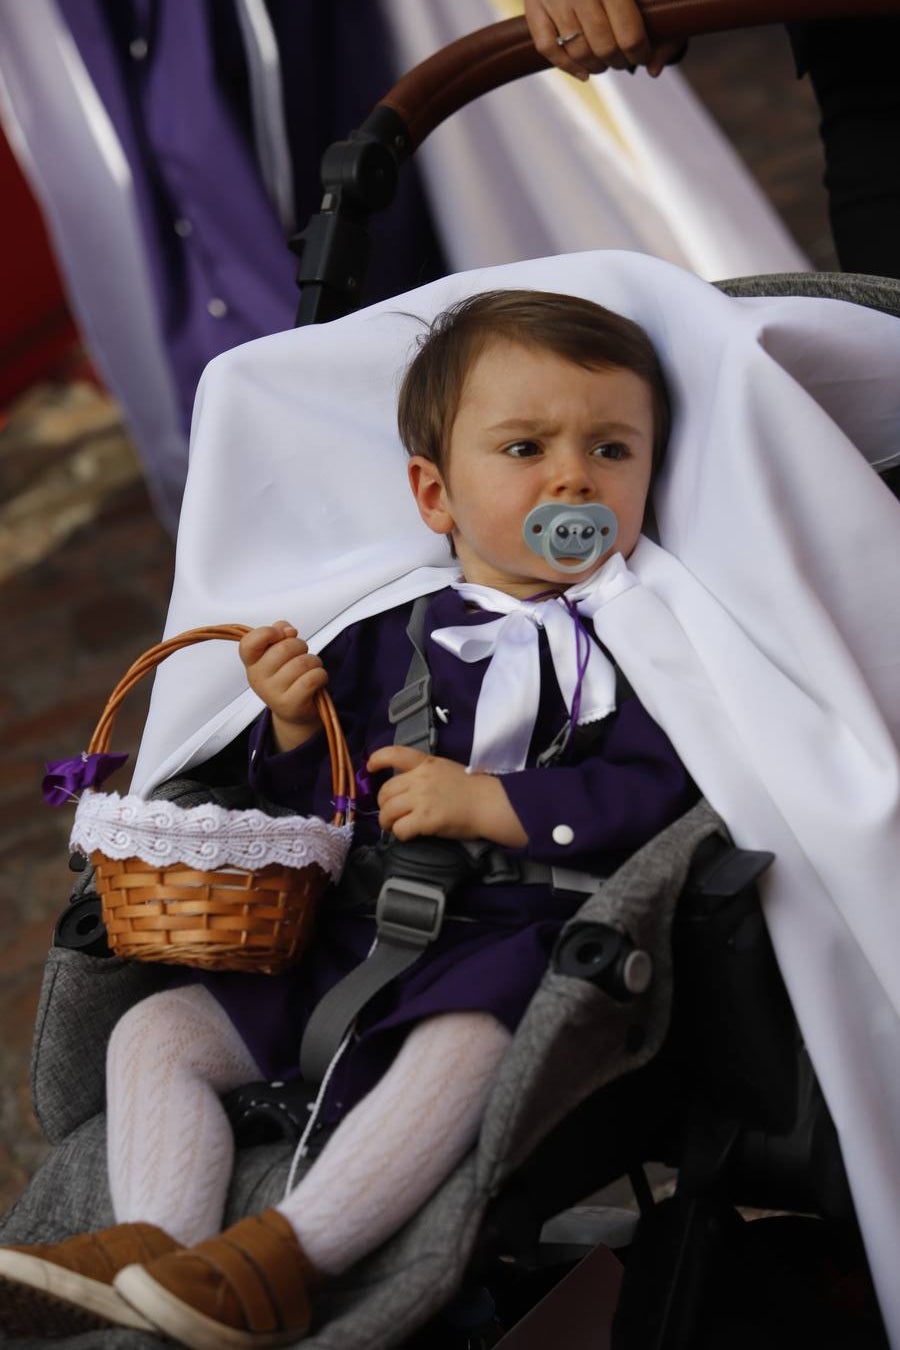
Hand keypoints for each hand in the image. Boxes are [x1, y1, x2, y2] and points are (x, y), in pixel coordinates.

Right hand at [239, 621, 327, 751]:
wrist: (294, 712)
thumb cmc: (287, 677)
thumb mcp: (277, 653)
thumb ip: (280, 633)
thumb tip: (288, 631)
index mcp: (252, 662)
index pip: (249, 642)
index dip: (267, 632)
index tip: (281, 634)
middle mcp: (258, 678)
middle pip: (285, 648)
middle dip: (301, 646)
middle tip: (302, 655)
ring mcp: (272, 693)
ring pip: (303, 663)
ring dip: (314, 662)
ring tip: (310, 670)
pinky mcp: (290, 704)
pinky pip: (313, 678)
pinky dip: (321, 675)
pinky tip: (316, 681)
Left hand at [368, 746, 527, 846]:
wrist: (489, 804)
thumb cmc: (472, 789)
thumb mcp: (445, 770)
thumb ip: (423, 775)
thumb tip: (405, 790)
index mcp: (426, 764)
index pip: (394, 754)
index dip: (377, 759)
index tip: (370, 767)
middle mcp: (420, 779)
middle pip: (385, 791)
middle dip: (383, 805)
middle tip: (390, 814)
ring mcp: (422, 799)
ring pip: (388, 811)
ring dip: (387, 822)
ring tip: (394, 826)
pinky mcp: (426, 819)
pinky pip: (400, 829)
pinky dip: (400, 834)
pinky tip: (409, 835)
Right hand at [524, 0, 684, 79]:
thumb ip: (661, 11)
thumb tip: (655, 70)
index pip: (630, 34)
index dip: (640, 52)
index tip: (643, 55)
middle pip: (604, 47)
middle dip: (619, 61)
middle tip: (624, 60)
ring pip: (578, 51)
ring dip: (596, 66)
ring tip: (606, 63)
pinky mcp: (533, 4)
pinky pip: (548, 49)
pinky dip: (566, 66)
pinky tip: (584, 73)